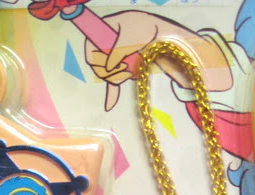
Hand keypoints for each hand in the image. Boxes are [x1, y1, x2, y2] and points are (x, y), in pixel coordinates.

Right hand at [85, 10, 230, 110]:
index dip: (98, 59)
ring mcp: (114, 61)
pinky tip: (109, 105)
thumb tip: (108, 69)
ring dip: (120, 76)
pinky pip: (113, 85)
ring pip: (108, 77)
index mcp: (104, 32)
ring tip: (131, 70)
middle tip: (126, 66)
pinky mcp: (124, 71)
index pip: (90, 51)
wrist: (164, 35)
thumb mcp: (131, 35)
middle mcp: (106, 47)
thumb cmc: (147, 28)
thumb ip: (117, 51)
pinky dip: (112, 95)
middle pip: (98, 67)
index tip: (111, 62)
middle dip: (112, 69)